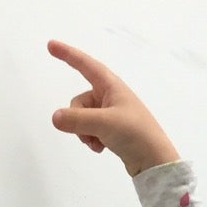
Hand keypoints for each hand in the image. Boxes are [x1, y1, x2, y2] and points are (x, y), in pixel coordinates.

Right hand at [47, 43, 178, 174]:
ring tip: (97, 143)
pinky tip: (101, 149)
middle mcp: (110, 96)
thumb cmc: (135, 134)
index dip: (67, 54)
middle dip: (77, 118)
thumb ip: (77, 120)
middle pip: (80, 101)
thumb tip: (55, 118)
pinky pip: (91, 130)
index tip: (51, 45)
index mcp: (111, 85)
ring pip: (83, 118)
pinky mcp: (112, 131)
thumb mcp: (104, 123)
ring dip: (84, 132)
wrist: (155, 161)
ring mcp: (111, 114)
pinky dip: (91, 139)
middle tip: (89, 133)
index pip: (85, 65)